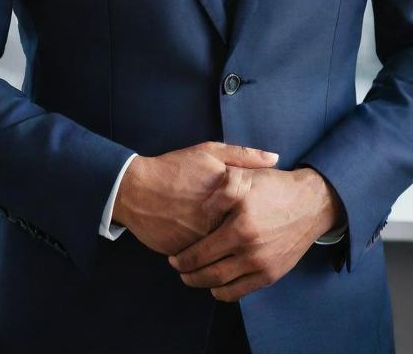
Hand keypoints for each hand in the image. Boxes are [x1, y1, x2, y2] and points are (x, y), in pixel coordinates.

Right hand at [113, 142, 279, 255]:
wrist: (136, 189)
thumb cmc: (175, 168)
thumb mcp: (209, 152)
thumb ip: (243, 156)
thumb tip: (275, 159)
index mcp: (226, 193)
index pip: (255, 208)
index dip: (257, 210)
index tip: (260, 211)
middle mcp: (216, 218)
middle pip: (242, 231)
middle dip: (248, 233)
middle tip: (250, 232)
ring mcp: (199, 238)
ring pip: (225, 249)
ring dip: (229, 248)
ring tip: (229, 242)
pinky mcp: (185, 253)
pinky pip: (204, 259)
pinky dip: (208, 256)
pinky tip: (209, 248)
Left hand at [167, 166, 344, 300]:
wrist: (310, 204)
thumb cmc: (273, 187)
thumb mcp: (246, 176)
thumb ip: (221, 188)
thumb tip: (200, 207)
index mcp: (240, 225)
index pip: (201, 251)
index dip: (183, 258)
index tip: (173, 257)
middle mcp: (250, 248)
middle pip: (209, 272)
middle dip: (188, 274)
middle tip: (178, 269)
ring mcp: (261, 264)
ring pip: (223, 286)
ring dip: (203, 285)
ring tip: (193, 278)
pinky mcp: (271, 274)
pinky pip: (241, 292)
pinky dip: (224, 293)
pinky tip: (216, 285)